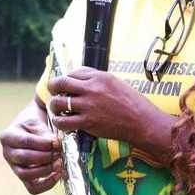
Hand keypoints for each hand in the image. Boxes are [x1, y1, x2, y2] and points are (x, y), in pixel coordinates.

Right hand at [0, 101, 62, 194]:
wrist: (33, 127)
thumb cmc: (35, 122)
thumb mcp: (38, 122)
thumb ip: (44, 133)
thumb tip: (54, 145)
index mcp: (7, 136)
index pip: (25, 142)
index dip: (43, 144)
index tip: (57, 142)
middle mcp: (7, 153)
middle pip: (24, 159)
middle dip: (45, 157)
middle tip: (59, 152)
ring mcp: (14, 166)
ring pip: (26, 175)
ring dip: (45, 170)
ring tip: (59, 163)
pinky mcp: (24, 177)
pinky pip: (32, 188)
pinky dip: (46, 184)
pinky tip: (58, 174)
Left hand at [46, 67, 162, 144]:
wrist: (142, 122)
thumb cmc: (132, 103)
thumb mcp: (116, 83)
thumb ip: (98, 81)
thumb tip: (82, 81)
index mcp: (100, 76)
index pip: (74, 72)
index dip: (67, 78)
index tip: (65, 84)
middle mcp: (91, 88)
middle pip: (61, 83)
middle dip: (53, 86)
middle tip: (52, 91)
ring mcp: (88, 106)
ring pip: (59, 102)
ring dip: (54, 105)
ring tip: (57, 109)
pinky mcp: (87, 122)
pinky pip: (64, 121)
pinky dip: (59, 122)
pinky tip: (62, 122)